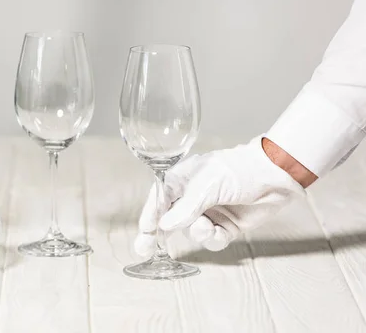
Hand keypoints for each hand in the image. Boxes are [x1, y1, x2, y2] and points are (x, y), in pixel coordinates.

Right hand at [135, 136, 306, 254]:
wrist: (275, 175)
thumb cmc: (239, 169)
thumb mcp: (208, 184)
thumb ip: (186, 207)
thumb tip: (164, 225)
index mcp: (182, 180)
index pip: (158, 200)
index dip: (149, 217)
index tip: (143, 233)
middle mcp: (192, 197)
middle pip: (169, 220)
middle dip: (158, 234)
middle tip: (144, 248)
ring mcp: (209, 212)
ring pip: (191, 232)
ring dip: (197, 232)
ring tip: (206, 225)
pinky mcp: (225, 225)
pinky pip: (212, 240)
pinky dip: (213, 239)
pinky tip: (219, 232)